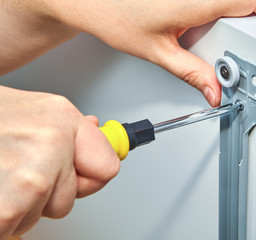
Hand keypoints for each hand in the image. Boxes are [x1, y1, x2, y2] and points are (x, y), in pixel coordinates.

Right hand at [0, 86, 119, 238]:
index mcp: (61, 119)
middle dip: (45, 191)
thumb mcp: (30, 110)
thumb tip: (95, 131)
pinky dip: (3, 217)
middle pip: (70, 197)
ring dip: (19, 203)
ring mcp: (29, 180)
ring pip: (41, 213)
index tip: (74, 172)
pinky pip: (17, 226)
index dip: (86, 175)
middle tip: (13, 168)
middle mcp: (51, 145)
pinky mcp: (6, 211)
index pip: (107, 167)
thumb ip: (68, 127)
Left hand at [1, 0, 255, 105]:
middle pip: (255, 3)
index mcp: (204, 0)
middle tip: (238, 55)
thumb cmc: (117, 15)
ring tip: (211, 44)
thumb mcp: (159, 52)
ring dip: (237, 26)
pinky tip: (200, 32)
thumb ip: (192, 73)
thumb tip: (213, 90)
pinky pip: (221, 4)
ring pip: (239, 4)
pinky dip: (221, 19)